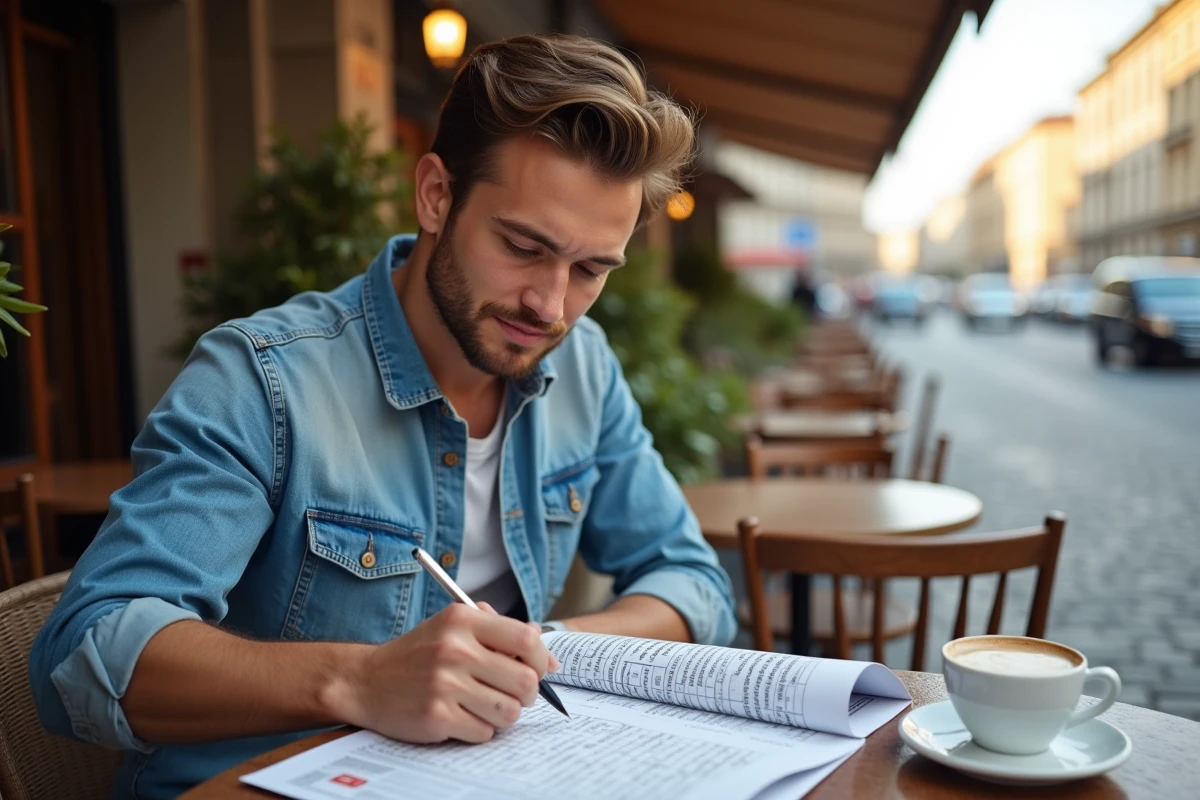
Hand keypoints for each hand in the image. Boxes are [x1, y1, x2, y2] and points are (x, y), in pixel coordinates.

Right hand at [327, 603, 557, 743]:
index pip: (527, 639)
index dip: (540, 659)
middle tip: (514, 693)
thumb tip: (551, 661)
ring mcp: (445, 684)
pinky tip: (462, 716)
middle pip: (525, 681)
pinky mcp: (437, 716)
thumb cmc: (419, 654)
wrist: (365, 680)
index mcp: (462, 619)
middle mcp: (454, 649)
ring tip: (486, 705)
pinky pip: (485, 732)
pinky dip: (481, 729)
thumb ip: (502, 635)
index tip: (537, 669)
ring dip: (504, 714)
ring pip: (509, 711)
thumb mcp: (454, 627)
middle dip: (527, 693)